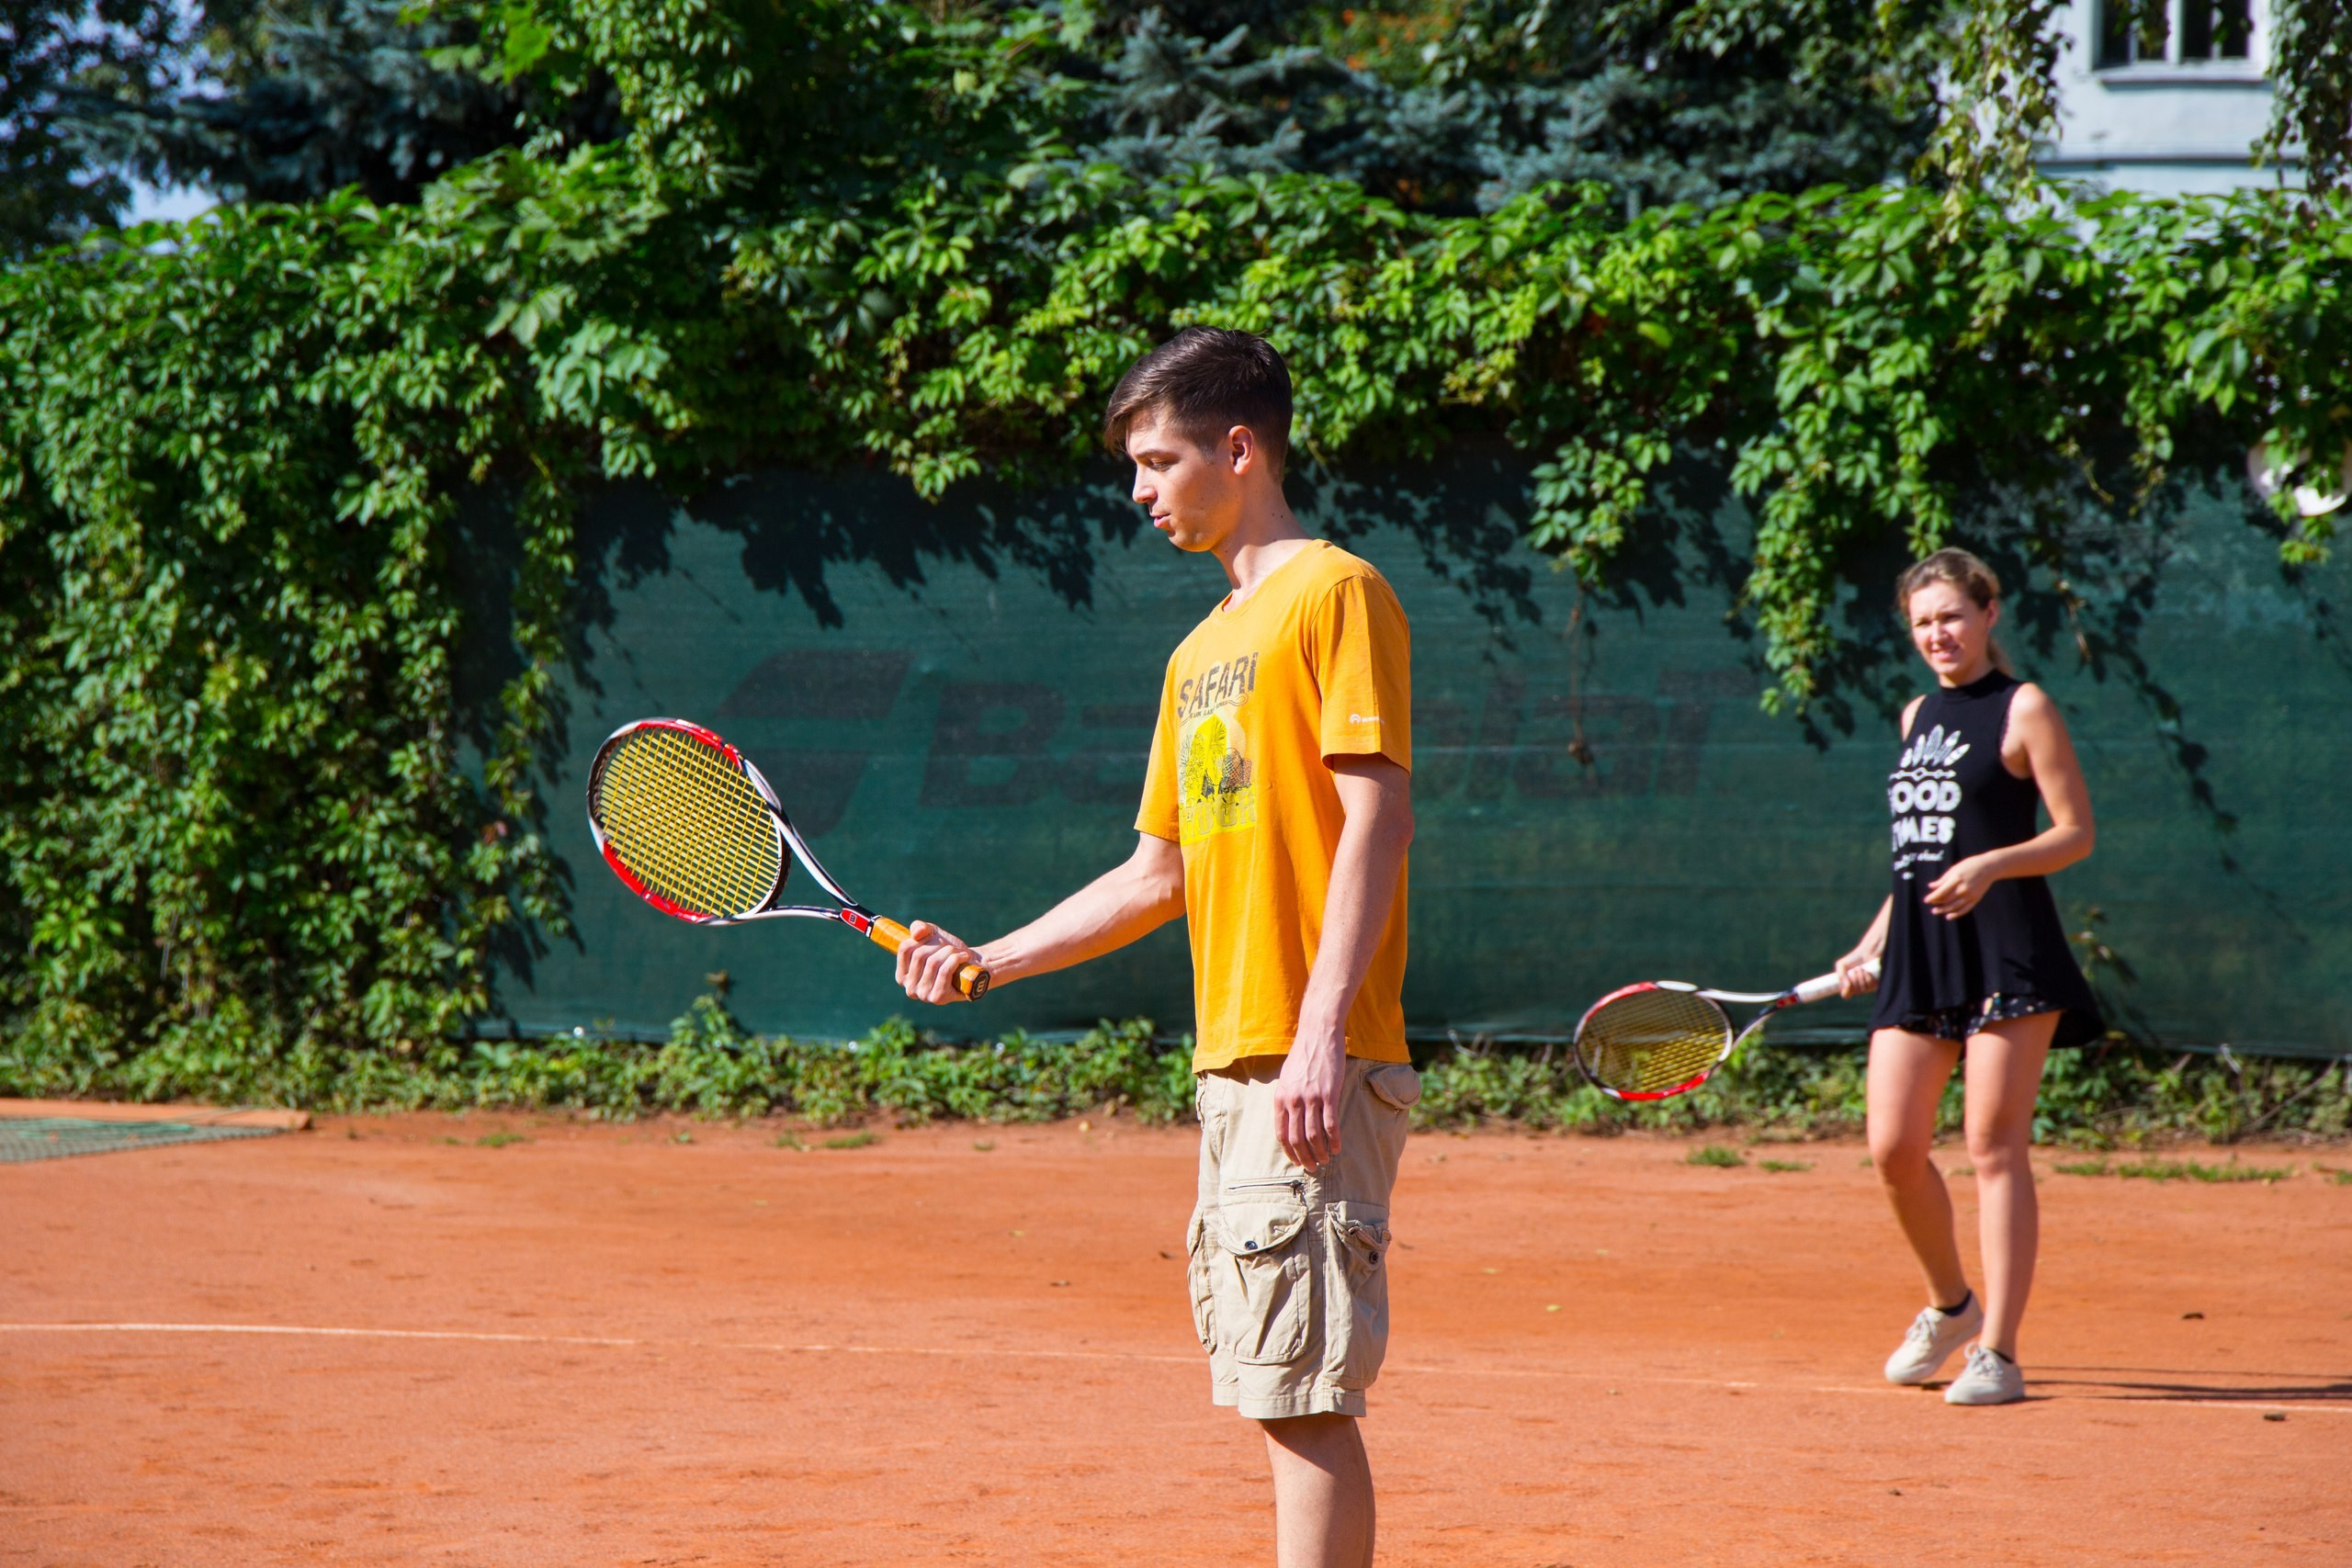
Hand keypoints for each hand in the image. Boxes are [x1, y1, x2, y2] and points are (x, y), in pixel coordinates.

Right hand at [894, 919, 981, 1004]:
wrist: (972, 967)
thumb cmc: (948, 952)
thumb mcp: (932, 935)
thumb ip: (919, 928)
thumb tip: (917, 932)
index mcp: (902, 975)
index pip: (905, 949)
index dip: (923, 939)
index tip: (935, 940)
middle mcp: (909, 988)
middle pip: (920, 955)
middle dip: (938, 945)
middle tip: (951, 948)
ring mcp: (923, 995)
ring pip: (933, 963)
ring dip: (949, 952)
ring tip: (958, 953)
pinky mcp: (938, 997)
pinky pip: (944, 971)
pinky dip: (955, 959)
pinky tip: (963, 957)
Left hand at [1273, 1031, 1346, 1172]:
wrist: (1317, 1035)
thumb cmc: (1302, 1056)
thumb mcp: (1286, 1078)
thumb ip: (1286, 1098)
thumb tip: (1288, 1119)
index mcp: (1280, 1098)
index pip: (1282, 1134)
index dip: (1290, 1151)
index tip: (1297, 1161)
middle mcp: (1293, 1100)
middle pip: (1297, 1139)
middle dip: (1305, 1157)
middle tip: (1313, 1167)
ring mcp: (1311, 1098)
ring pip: (1314, 1135)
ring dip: (1320, 1152)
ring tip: (1325, 1160)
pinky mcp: (1329, 1094)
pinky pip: (1331, 1124)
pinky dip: (1334, 1140)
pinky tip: (1337, 1148)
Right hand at [1835, 949, 1881, 998]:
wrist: (1867, 952)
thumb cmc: (1854, 957)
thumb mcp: (1841, 964)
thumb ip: (1840, 975)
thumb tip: (1846, 986)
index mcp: (1849, 984)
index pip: (1846, 995)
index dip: (1846, 993)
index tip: (1847, 986)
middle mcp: (1858, 987)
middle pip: (1854, 992)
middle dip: (1853, 979)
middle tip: (1854, 970)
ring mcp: (1867, 986)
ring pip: (1862, 990)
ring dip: (1860, 978)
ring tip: (1861, 969)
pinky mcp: (1875, 984)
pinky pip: (1870, 987)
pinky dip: (1868, 978)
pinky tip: (1867, 972)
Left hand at [1923, 855, 1996, 918]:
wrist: (1989, 867)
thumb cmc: (1970, 865)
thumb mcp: (1954, 869)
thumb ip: (1943, 879)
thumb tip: (1931, 886)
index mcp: (1957, 879)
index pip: (1942, 892)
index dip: (1933, 897)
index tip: (1926, 900)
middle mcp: (1963, 889)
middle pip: (1947, 900)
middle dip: (1937, 903)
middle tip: (1930, 905)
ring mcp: (1970, 895)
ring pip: (1954, 906)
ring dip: (1944, 910)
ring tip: (1935, 911)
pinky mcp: (1976, 899)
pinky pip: (1965, 909)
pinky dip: (1956, 914)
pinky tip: (1949, 916)